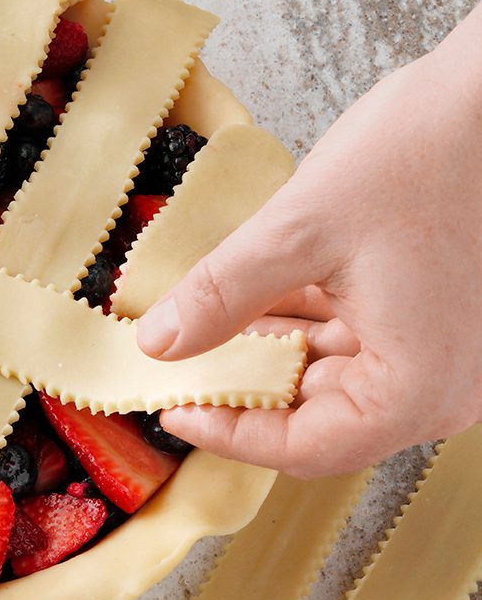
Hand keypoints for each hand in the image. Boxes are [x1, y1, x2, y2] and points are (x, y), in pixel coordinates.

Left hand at [137, 5, 481, 476]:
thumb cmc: (428, 152)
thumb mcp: (300, 228)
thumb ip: (222, 293)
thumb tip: (159, 343)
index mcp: (418, 388)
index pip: (305, 447)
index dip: (227, 432)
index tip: (169, 405)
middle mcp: (438, 385)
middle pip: (317, 416)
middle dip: (239, 384)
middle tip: (172, 361)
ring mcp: (440, 350)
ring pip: (328, 374)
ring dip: (262, 350)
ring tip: (198, 321)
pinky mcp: (431, 313)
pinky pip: (351, 337)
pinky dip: (295, 320)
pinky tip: (247, 294)